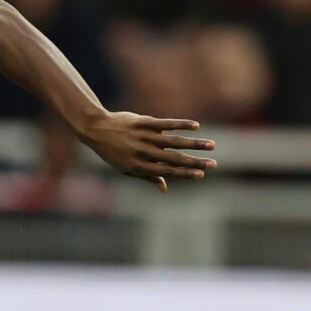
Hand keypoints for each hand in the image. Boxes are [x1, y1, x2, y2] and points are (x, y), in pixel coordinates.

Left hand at [78, 113, 216, 190]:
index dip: (185, 174)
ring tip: (212, 145)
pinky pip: (167, 124)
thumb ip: (147, 176)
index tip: (201, 175)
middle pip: (175, 159)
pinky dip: (182, 125)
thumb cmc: (113, 152)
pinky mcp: (145, 122)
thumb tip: (165, 188)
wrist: (96, 129)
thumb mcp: (125, 168)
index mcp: (139, 167)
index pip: (167, 172)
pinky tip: (196, 127)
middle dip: (196, 162)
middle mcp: (144, 153)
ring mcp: (145, 137)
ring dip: (195, 144)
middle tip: (214, 164)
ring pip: (175, 142)